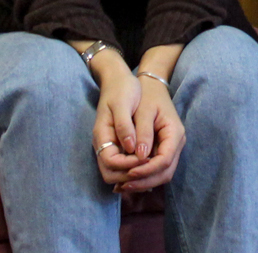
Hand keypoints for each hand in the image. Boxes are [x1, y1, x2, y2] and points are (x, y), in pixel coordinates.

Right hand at [90, 53, 144, 186]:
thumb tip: (132, 149)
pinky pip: (125, 168)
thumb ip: (125, 127)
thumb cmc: (121, 89)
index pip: (111, 165)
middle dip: (132, 177)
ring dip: (136, 177)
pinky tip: (152, 164)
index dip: (129, 166)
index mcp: (102, 136)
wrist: (119, 80)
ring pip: (119, 176)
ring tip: (155, 169)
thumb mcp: (122, 103)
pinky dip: (137, 170)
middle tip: (153, 168)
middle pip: (112, 176)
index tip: (146, 158)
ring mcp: (111, 148)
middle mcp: (104, 146)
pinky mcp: (119, 147)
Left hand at [118, 80, 183, 192]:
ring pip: (162, 174)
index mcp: (175, 133)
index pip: (164, 161)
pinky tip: (127, 179)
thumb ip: (142, 133)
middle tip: (123, 186)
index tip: (129, 173)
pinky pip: (156, 169)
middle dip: (145, 182)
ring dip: (143, 182)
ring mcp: (172, 148)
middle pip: (165, 173)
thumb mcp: (144, 111)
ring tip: (122, 186)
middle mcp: (177, 144)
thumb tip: (139, 156)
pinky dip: (143, 177)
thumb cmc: (147, 96)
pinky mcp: (163, 150)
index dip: (147, 170)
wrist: (152, 87)